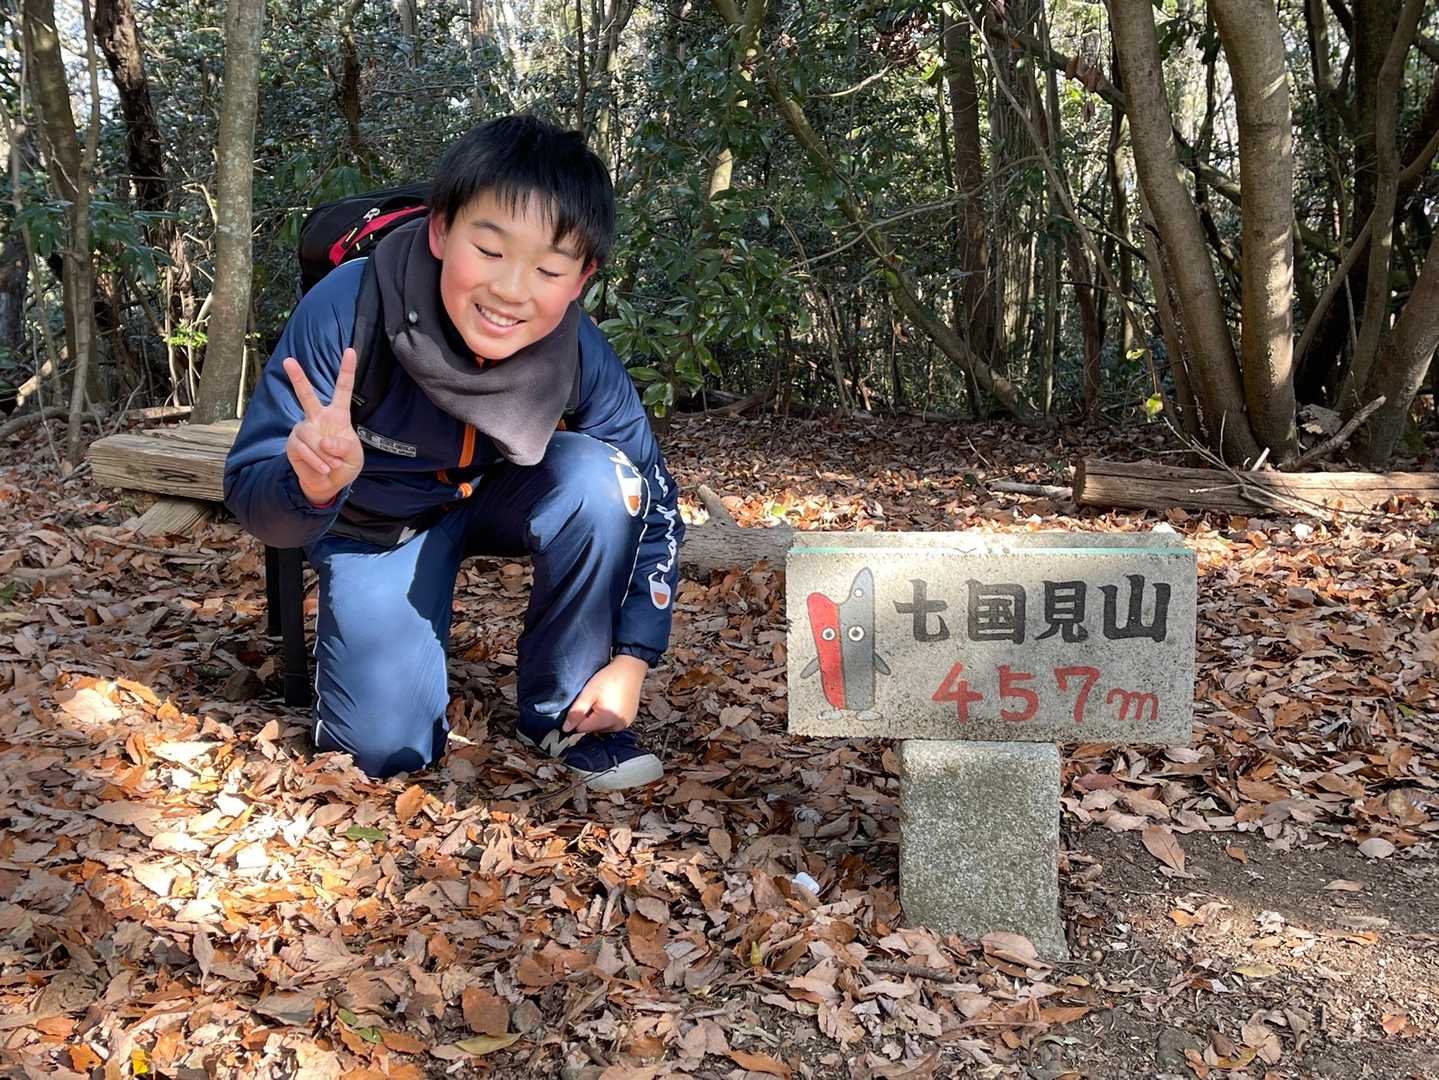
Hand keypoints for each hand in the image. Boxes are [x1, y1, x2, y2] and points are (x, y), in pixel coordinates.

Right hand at [283, 348, 363, 505]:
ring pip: (310, 437)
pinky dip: (316, 462)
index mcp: (338, 415)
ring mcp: (303, 429)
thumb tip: (325, 441)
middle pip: (307, 395)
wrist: (327, 484)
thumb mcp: (354, 457)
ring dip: (324, 455)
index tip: (350, 350)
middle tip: (288, 361)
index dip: (346, 370)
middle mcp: (317, 418)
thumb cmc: (344, 465)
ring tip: (331, 465)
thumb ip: (345, 447)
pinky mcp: (293, 444)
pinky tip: (322, 468)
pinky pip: (303, 450)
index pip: (342, 389)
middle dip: (298, 378)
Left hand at [564, 655, 648, 733]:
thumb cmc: (609, 678)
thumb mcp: (587, 693)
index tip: (581, 704)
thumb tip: (566, 729)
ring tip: (602, 700)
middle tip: (593, 700)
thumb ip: (576, 713)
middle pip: (592, 729)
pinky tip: (610, 703)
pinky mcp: (629, 720)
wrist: (630, 669)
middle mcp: (618, 725)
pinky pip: (612, 724)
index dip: (577, 717)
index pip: (581, 729)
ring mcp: (625, 723)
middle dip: (588, 718)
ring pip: (602, 727)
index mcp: (606, 720)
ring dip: (598, 718)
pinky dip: (608, 717)